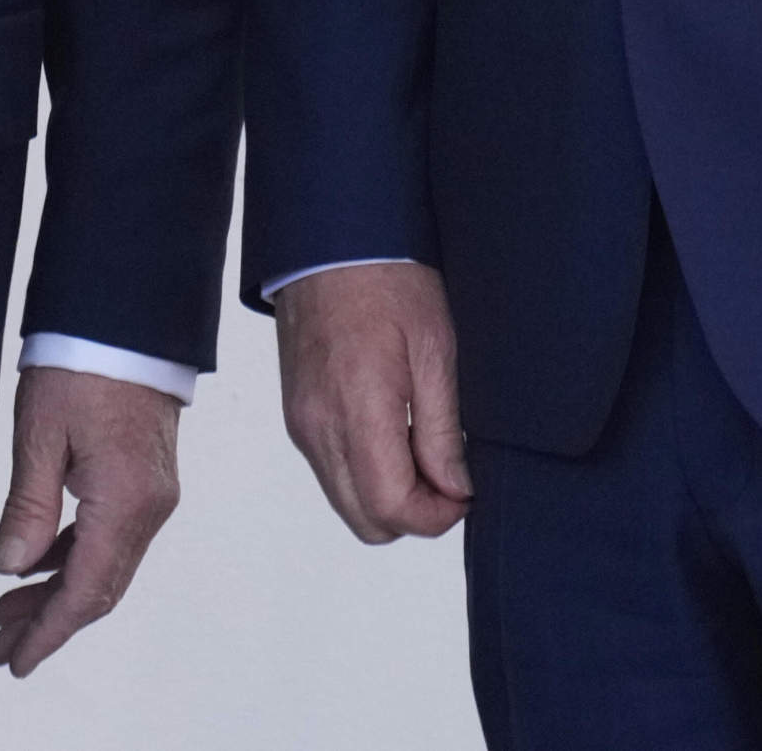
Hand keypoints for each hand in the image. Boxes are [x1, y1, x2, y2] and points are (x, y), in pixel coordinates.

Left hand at [0, 366, 182, 677]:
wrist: (126, 315)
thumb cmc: (82, 362)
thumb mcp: (41, 434)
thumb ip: (29, 507)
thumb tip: (11, 567)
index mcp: (124, 502)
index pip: (85, 590)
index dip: (48, 631)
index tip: (15, 659)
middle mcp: (148, 508)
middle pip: (99, 588)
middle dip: (48, 621)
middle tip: (0, 646)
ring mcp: (152, 495)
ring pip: (105, 565)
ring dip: (58, 591)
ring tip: (6, 608)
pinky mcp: (145, 479)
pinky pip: (110, 536)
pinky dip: (73, 557)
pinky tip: (37, 563)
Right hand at [275, 261, 470, 542]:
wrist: (329, 239)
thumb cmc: (386, 280)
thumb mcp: (434, 350)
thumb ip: (442, 430)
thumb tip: (455, 489)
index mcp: (357, 410)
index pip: (392, 508)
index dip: (437, 517)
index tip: (465, 494)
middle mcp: (318, 428)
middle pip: (366, 522)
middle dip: (413, 515)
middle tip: (448, 477)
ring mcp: (301, 423)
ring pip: (346, 502)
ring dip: (387, 495)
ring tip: (423, 449)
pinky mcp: (296, 414)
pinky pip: (331, 471)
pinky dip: (364, 473)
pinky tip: (393, 432)